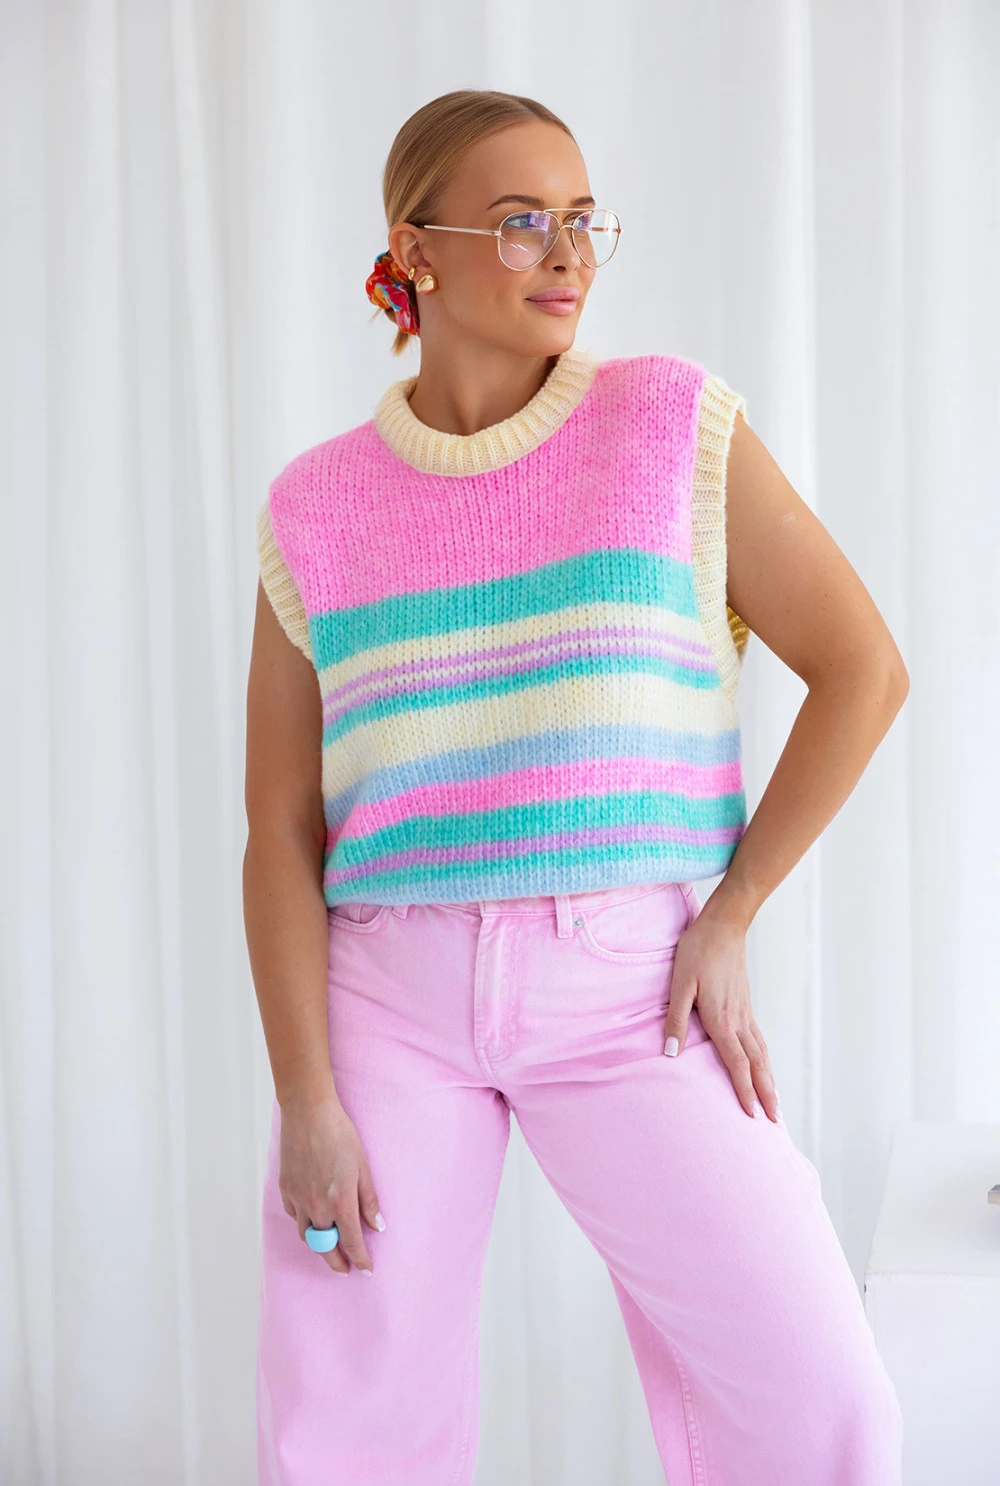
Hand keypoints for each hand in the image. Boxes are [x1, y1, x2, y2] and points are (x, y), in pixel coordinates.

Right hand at [278, 1089, 384, 1273]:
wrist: (308, 1113)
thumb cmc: (340, 1135)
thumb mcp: (363, 1166)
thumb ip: (369, 1200)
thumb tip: (377, 1226)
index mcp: (340, 1203)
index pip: (351, 1242)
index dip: (360, 1259)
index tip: (366, 1270)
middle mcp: (317, 1207)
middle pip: (325, 1247)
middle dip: (336, 1262)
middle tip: (344, 1269)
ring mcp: (298, 1199)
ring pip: (306, 1235)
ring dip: (318, 1244)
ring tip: (328, 1247)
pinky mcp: (285, 1189)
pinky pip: (294, 1215)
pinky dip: (304, 1221)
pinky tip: (311, 1217)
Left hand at [662, 900, 778, 1121]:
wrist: (724, 925)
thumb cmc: (697, 951)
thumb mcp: (680, 983)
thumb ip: (677, 1019)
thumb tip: (671, 1054)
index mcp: (722, 1020)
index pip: (737, 1064)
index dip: (745, 1091)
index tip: (753, 1115)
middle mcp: (739, 1020)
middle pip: (757, 1064)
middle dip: (767, 1094)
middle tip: (775, 1121)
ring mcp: (746, 1012)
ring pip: (762, 1053)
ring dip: (770, 1079)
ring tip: (776, 1102)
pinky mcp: (746, 1004)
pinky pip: (760, 1039)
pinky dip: (765, 1059)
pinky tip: (764, 1065)